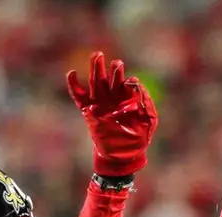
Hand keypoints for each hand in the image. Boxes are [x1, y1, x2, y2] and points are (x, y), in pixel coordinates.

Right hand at [66, 51, 156, 177]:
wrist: (123, 157)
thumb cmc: (138, 139)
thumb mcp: (149, 120)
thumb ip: (146, 102)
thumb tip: (136, 83)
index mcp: (126, 99)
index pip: (123, 82)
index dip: (121, 76)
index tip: (124, 76)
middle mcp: (113, 99)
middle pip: (108, 79)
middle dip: (106, 67)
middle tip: (102, 54)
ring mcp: (101, 105)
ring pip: (96, 84)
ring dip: (96, 70)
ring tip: (96, 56)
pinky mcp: (89, 113)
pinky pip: (79, 97)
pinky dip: (74, 86)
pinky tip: (72, 74)